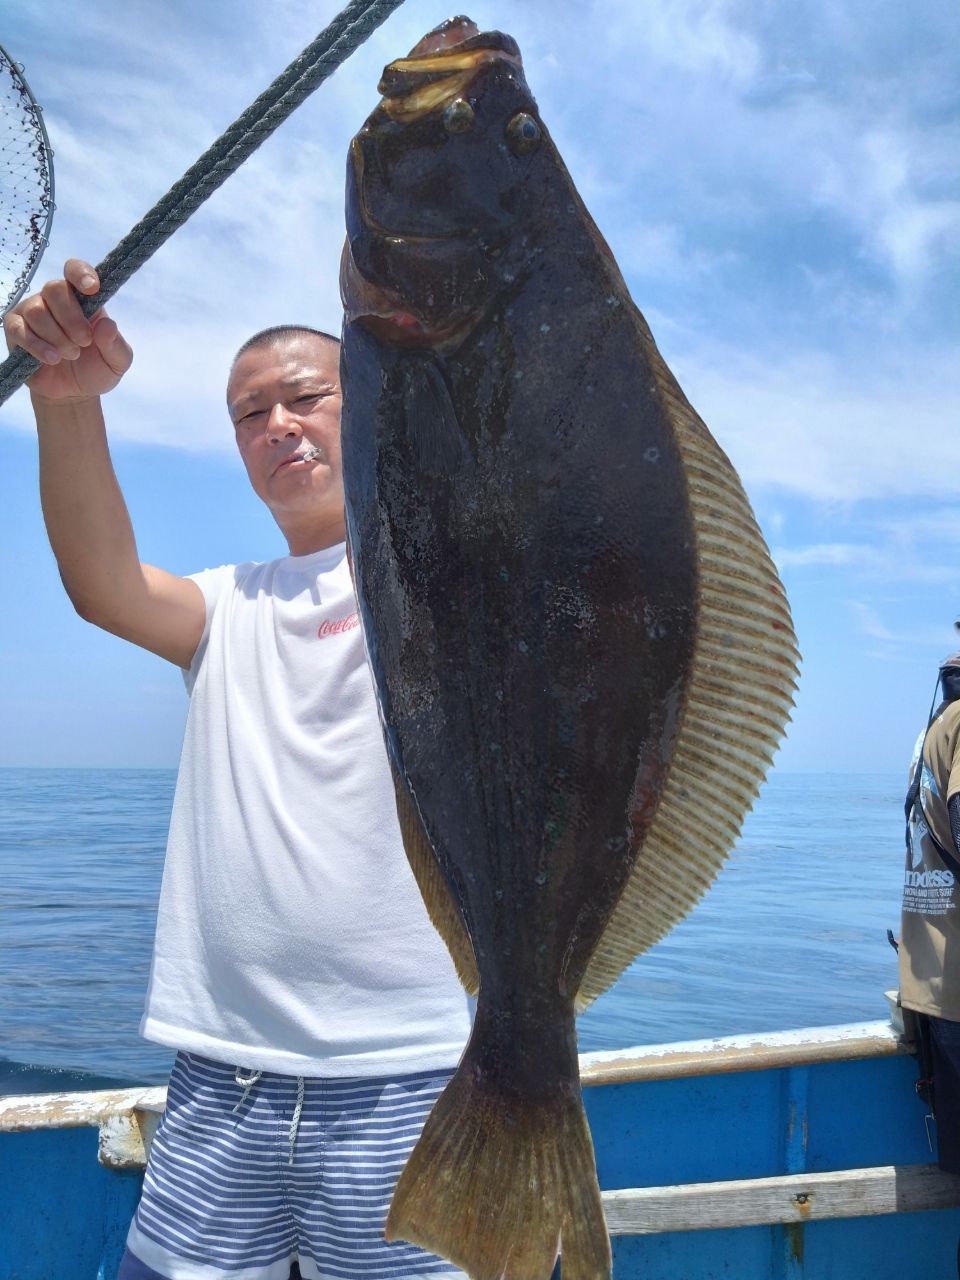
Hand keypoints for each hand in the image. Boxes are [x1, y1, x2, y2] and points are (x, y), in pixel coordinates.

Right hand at [2, 259, 132, 401]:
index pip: (74, 270)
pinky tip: (52, 359)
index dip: (81, 274)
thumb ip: (116, 345)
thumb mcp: (117, 362)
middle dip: (72, 318)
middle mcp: (55, 300)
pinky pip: (19, 330)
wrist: (73, 393)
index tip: (92, 289)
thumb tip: (106, 324)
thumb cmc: (96, 370)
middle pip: (55, 289)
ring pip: (37, 311)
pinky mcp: (15, 331)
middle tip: (84, 342)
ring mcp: (32, 312)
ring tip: (70, 355)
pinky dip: (38, 346)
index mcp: (82, 299)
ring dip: (57, 336)